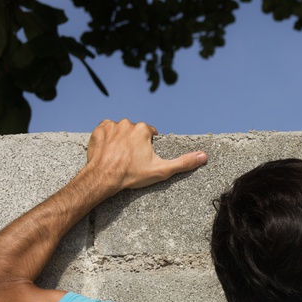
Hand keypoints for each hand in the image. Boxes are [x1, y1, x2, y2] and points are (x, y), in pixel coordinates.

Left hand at [85, 119, 207, 190]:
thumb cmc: (132, 174)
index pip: (150, 132)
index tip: (143, 157)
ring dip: (120, 139)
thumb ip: (183, 162)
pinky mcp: (98, 130)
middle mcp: (127, 124)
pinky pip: (105, 130)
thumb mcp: (161, 170)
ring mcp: (111, 126)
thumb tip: (203, 156)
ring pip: (120, 130)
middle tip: (130, 158)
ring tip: (119, 156)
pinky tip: (109, 150)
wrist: (103, 177)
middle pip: (134, 130)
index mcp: (143, 130)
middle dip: (133, 142)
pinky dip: (107, 138)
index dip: (148, 145)